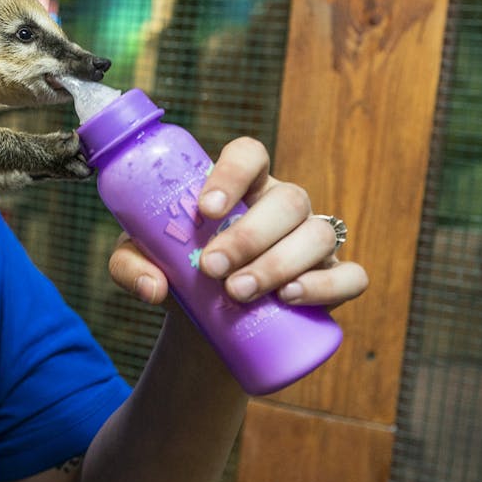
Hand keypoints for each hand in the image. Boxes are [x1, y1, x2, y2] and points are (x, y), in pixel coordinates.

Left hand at [108, 136, 367, 308]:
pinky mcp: (332, 279)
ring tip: (239, 292)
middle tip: (210, 269)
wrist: (206, 327)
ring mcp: (313, 241)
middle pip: (287, 200)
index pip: (249, 155)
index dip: (232, 175)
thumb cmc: (178, 276)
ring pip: (317, 235)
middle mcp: (282, 205)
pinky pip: (351, 276)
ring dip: (279, 263)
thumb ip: (131, 267)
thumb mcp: (140, 264)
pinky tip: (291, 298)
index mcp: (243, 186)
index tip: (204, 211)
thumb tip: (153, 287)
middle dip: (249, 236)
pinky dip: (326, 286)